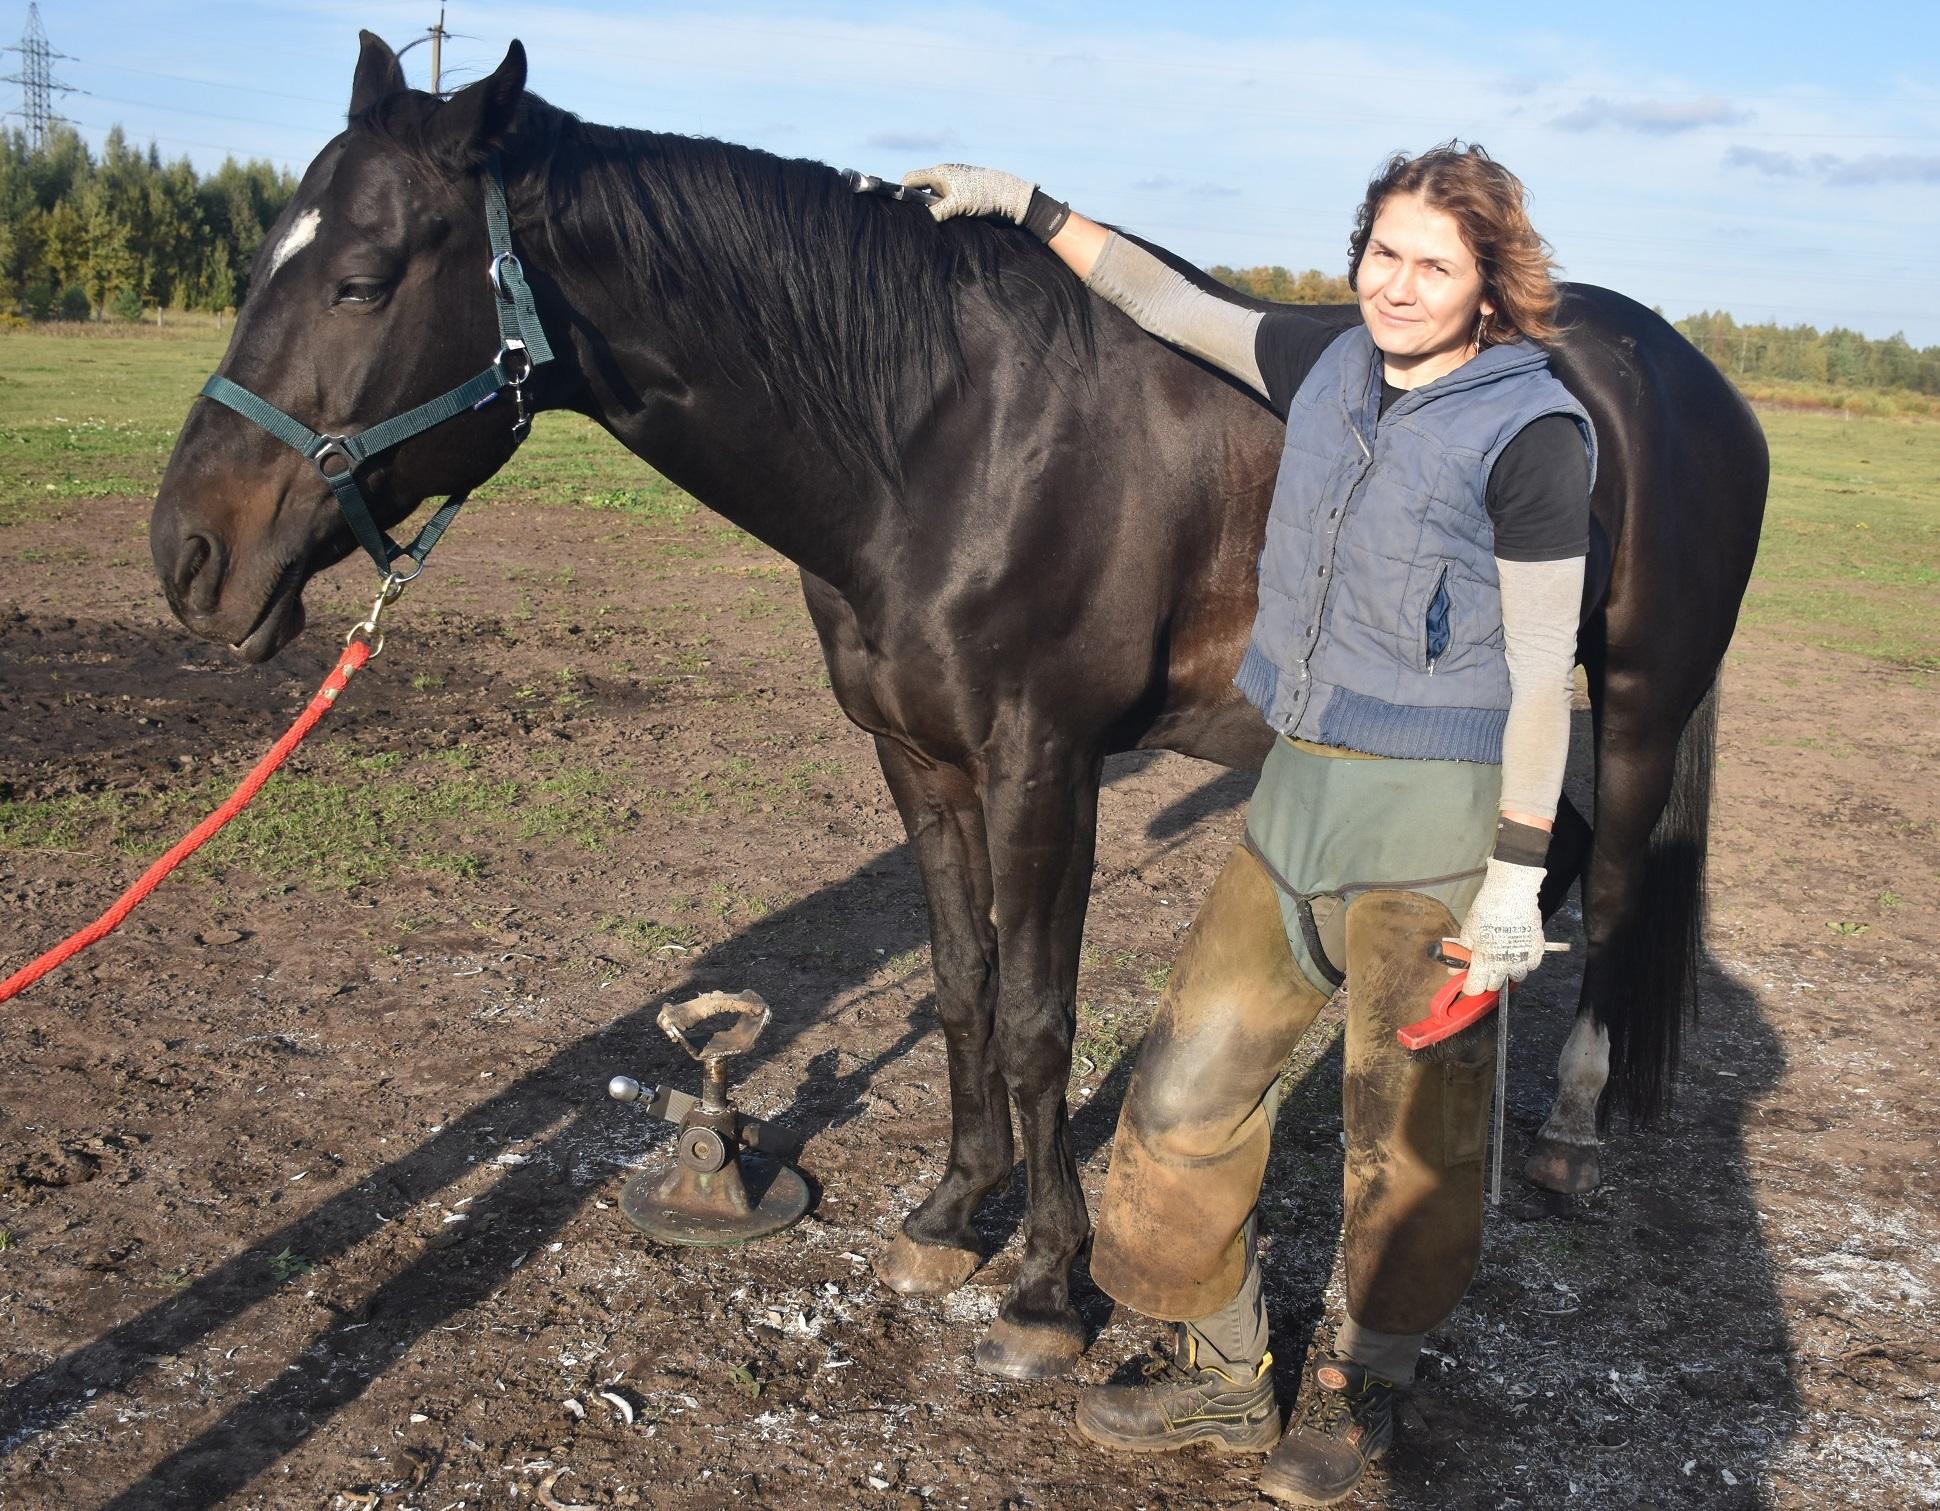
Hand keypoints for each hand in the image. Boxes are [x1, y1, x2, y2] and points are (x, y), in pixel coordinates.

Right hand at [901, 163, 1036, 224]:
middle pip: (922, 189)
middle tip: (916, 220)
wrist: (1010, 196)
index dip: (902, 191)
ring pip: (935, 198)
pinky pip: (947, 202)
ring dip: (933, 210)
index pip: (911, 178)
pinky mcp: (963, 193)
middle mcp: (945, 175)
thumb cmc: (983, 195)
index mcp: (940, 172)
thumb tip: (922, 221)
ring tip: (935, 224)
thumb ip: (936, 212)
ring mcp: (954, 184)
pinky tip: (947, 222)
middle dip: (918, 204)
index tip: (897, 206)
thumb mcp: (956, 205)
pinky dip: (944, 211)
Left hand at [1456, 858, 1546, 994]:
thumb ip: (1462, 954)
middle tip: (1484, 963)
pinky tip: (1516, 949)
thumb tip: (1454, 970)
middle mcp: (1505, 965)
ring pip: (1515, 977)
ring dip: (1507, 971)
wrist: (1512, 892)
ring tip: (1501, 955)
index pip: (1475, 989)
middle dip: (1487, 978)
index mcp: (1484, 961)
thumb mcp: (1467, 931)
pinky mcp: (1537, 951)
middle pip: (1495, 986)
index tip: (1468, 981)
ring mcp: (1523, 959)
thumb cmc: (1487, 909)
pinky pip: (1530, 966)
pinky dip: (1523, 961)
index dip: (1469, 987)